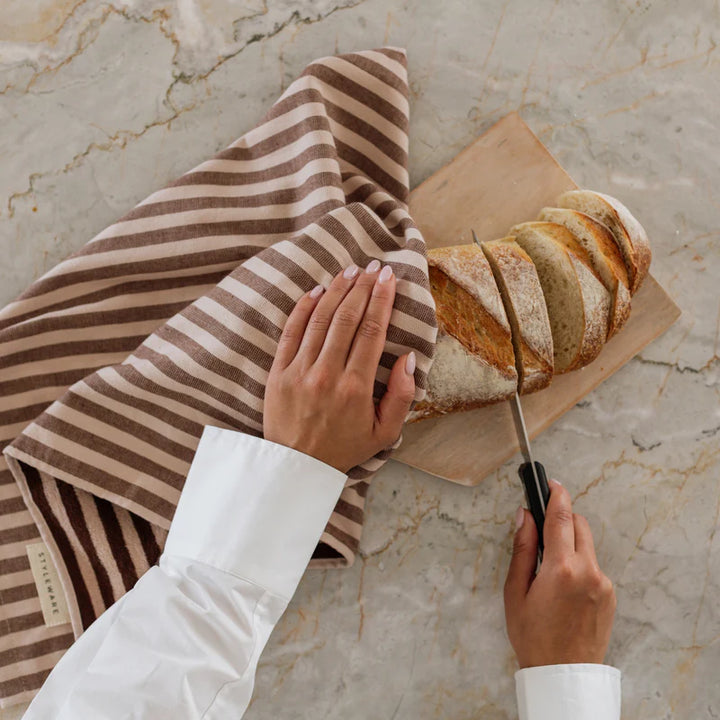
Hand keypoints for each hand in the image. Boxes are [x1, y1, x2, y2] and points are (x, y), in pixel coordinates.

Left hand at [263, 261, 415, 472]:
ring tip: (350, 271)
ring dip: (337, 290)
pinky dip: (304, 307)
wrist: (296, 468)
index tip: (390, 277)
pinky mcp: (277, 373)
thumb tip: (410, 358)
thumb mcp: (385, 433)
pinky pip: (291, 331)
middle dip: (363, 286)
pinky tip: (317, 290)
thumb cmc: (344, 449)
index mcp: (356, 387)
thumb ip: (403, 396)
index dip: (382, 299)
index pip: (372, 331)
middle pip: (347, 318)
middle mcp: (327, 374)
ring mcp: (299, 371)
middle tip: (374, 266)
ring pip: (320, 319)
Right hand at [503, 480, 615, 667]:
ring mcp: (603, 584)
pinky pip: (593, 566)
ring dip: (570, 543)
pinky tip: (562, 586)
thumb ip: (522, 549)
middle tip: (542, 527)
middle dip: (563, 518)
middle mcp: (588, 572)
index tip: (552, 482)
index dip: (556, 494)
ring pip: (587, 545)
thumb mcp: (515, 591)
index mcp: (561, 569)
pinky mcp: (610, 595)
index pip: (562, 517)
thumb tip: (525, 517)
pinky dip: (579, 564)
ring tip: (549, 568)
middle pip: (580, 524)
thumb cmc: (533, 637)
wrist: (563, 674)